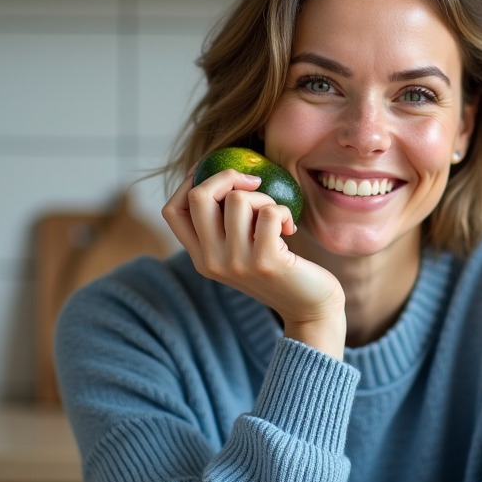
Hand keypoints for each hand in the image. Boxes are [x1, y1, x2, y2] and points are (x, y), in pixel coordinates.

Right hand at [163, 169, 345, 358]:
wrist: (310, 309)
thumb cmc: (281, 271)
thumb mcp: (242, 252)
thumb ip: (227, 226)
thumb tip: (224, 174)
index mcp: (201, 258)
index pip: (172, 211)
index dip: (188, 182)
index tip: (216, 172)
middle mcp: (211, 262)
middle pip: (198, 196)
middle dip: (226, 176)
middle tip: (253, 182)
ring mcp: (236, 263)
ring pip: (238, 199)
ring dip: (264, 198)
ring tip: (276, 216)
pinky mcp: (265, 261)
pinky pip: (268, 212)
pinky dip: (283, 211)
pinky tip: (289, 228)